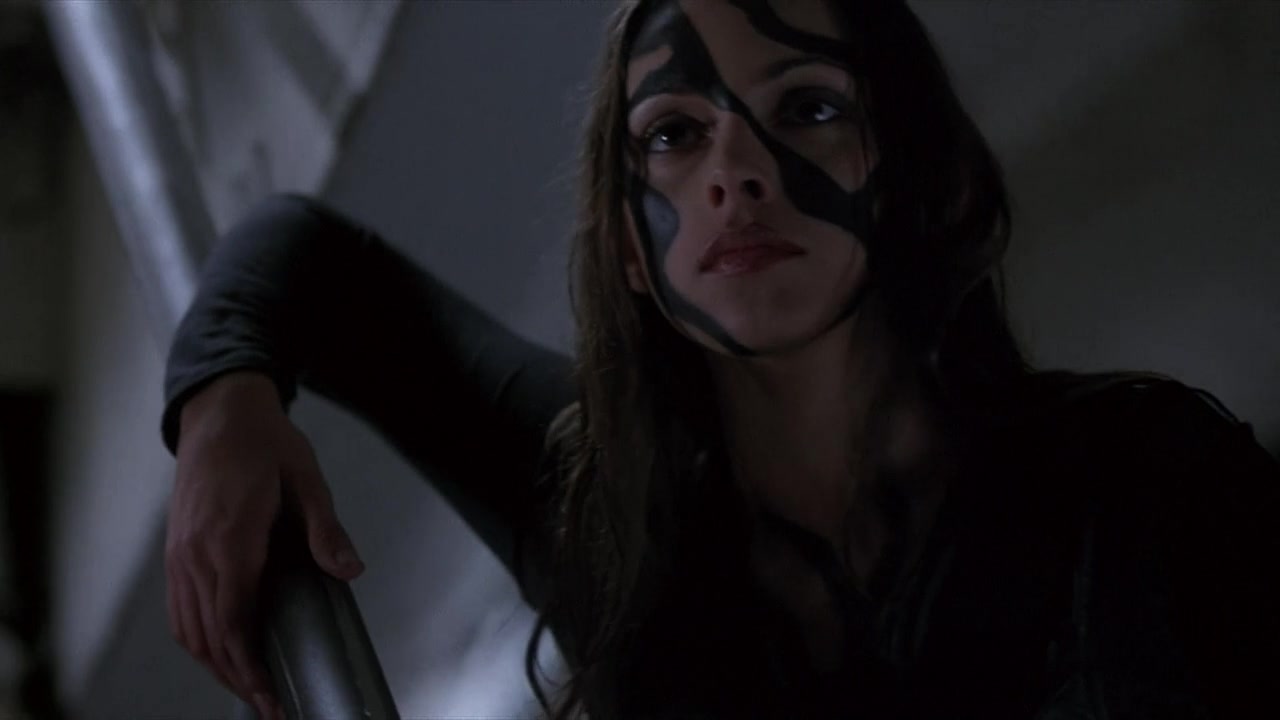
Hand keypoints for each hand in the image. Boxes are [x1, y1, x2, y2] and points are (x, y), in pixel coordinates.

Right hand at [165, 371, 364, 719]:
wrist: (220, 410)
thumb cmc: (265, 441)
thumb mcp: (307, 478)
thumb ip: (326, 529)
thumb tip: (350, 570)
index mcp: (230, 538)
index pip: (232, 621)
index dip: (249, 667)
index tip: (271, 695)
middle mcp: (196, 553)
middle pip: (208, 637)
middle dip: (237, 678)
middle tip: (270, 706)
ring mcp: (179, 554)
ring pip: (188, 629)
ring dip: (216, 665)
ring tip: (250, 688)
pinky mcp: (175, 551)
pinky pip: (179, 610)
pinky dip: (198, 640)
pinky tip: (221, 652)